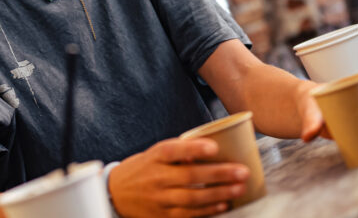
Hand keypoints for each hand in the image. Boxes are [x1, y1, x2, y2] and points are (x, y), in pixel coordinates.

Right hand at [109, 138, 248, 217]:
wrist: (115, 194)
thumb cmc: (143, 168)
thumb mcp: (155, 153)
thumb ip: (179, 151)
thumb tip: (211, 148)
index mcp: (155, 156)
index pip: (173, 149)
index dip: (194, 148)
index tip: (214, 146)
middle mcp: (156, 177)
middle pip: (190, 176)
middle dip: (219, 174)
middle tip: (242, 172)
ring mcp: (159, 199)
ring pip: (192, 198)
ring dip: (218, 193)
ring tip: (239, 188)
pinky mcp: (162, 216)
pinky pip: (188, 214)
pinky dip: (207, 210)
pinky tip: (223, 204)